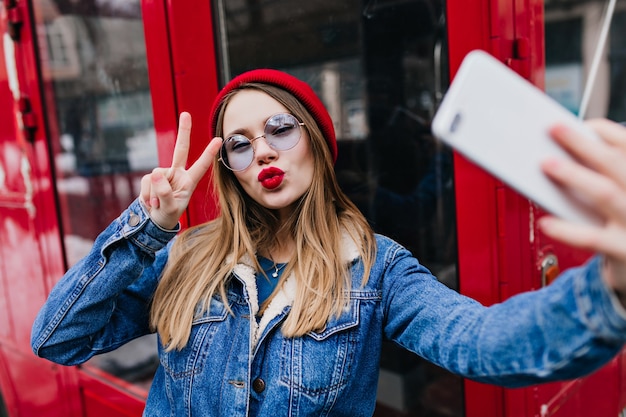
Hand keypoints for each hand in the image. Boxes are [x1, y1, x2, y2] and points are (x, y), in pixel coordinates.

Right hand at [140, 112, 221, 228]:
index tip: (218, 140)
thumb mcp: (169, 209)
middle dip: (183, 132)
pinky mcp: (151, 177)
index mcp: (189, 182)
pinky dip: (147, 194)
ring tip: (158, 205)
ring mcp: (164, 174)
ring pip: (156, 176)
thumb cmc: (168, 215)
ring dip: (154, 194)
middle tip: (186, 114)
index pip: (201, 166)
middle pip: (181, 150)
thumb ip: (164, 194)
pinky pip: (147, 182)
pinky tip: (151, 202)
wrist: (154, 220)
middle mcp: (178, 174)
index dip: (209, 153)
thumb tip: (155, 174)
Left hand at [539, 119, 625, 296]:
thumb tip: (560, 153)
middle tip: (554, 128)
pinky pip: (593, 238)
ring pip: (605, 194)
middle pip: (616, 164)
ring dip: (574, 176)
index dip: (605, 131)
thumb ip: (601, 175)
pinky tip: (546, 222)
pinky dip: (568, 230)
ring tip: (546, 164)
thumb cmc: (622, 225)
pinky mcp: (625, 250)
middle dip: (583, 144)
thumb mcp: (620, 195)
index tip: (578, 123)